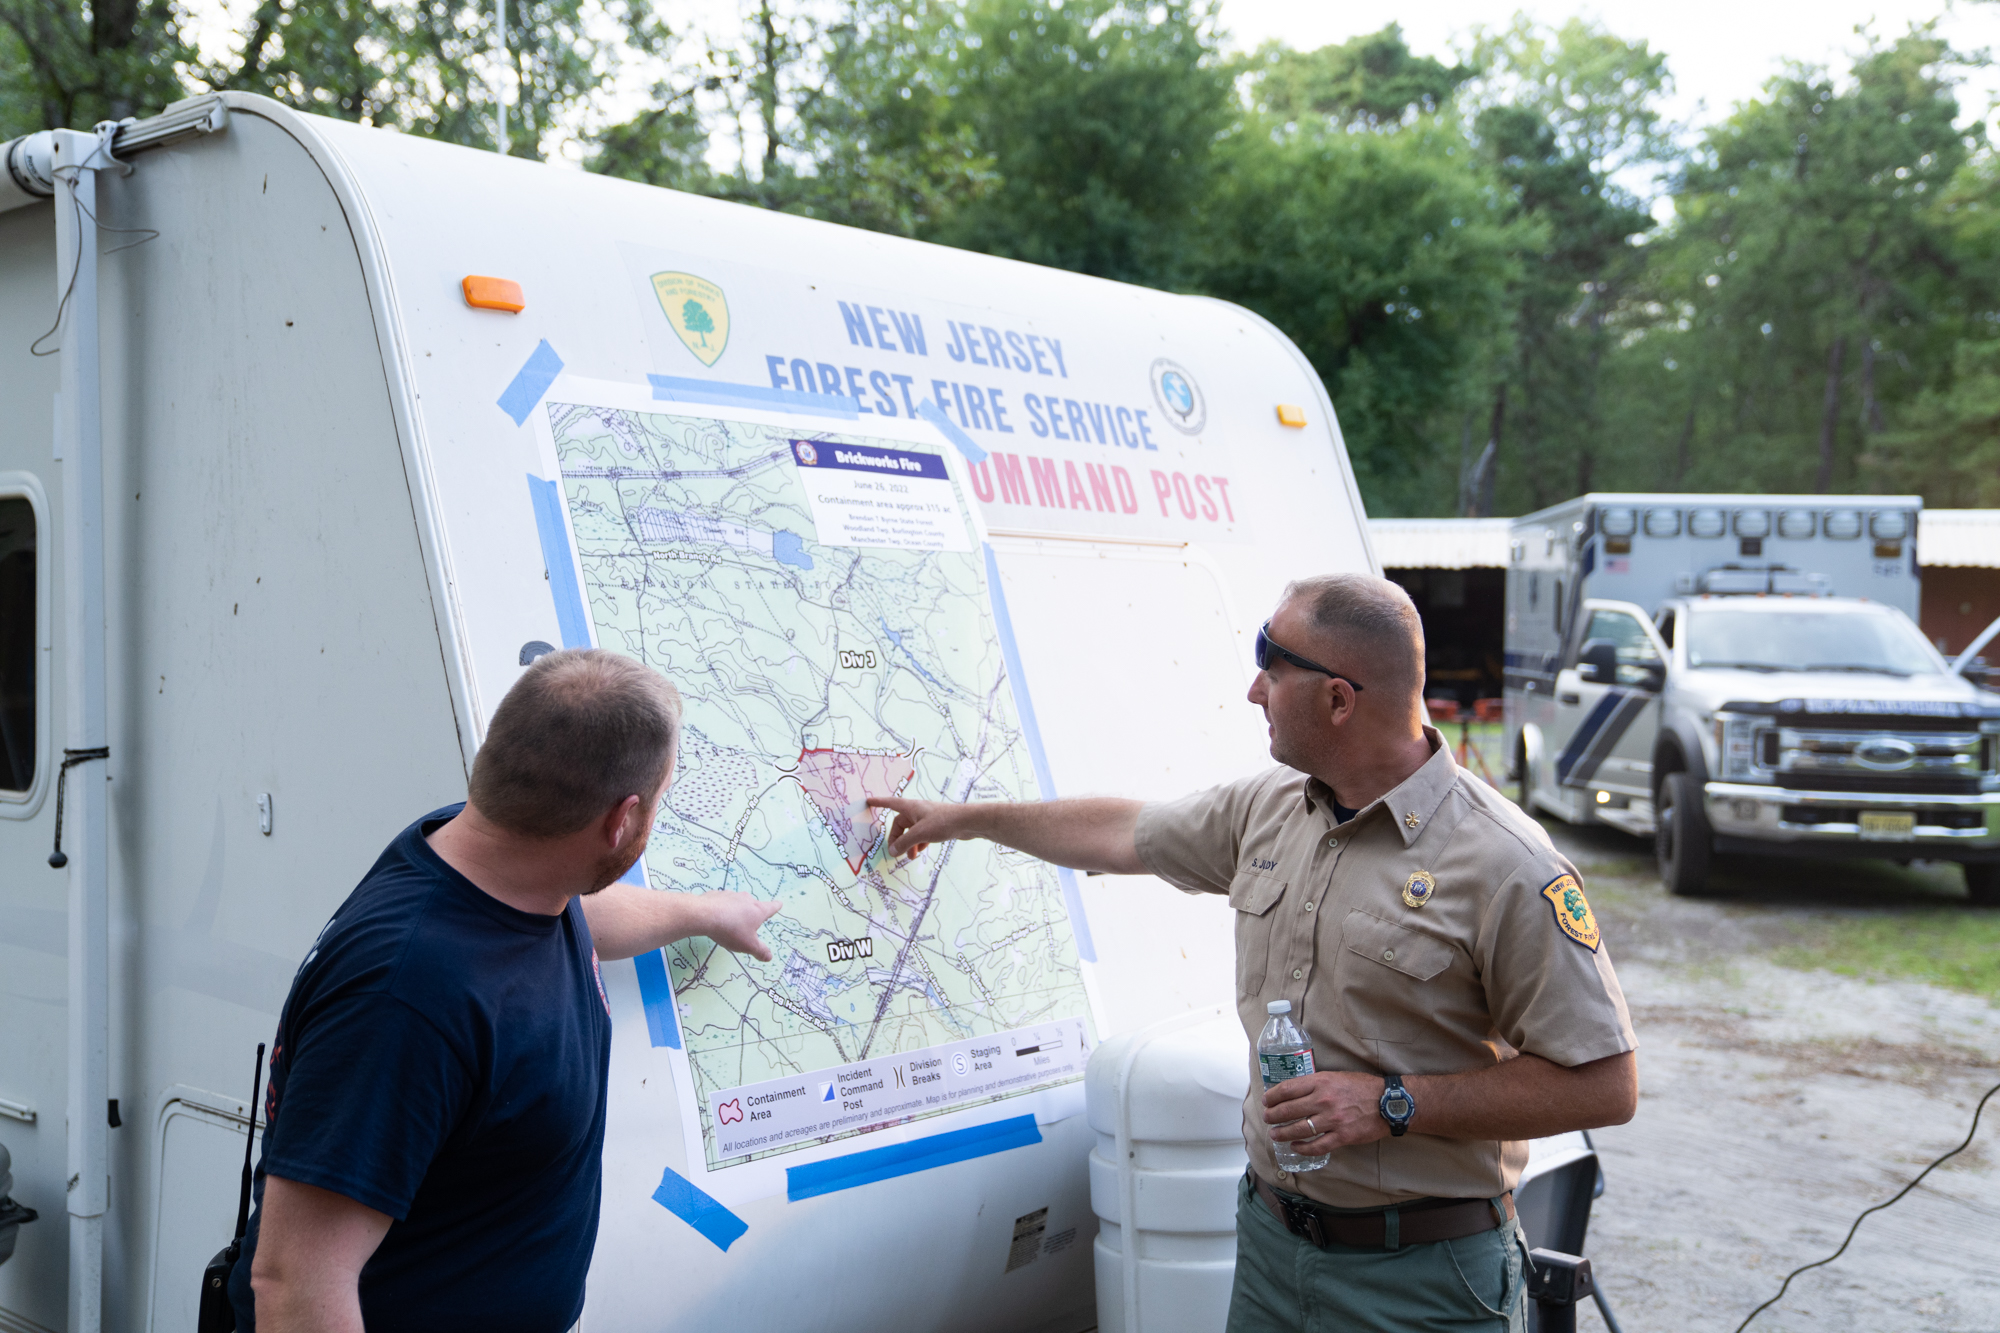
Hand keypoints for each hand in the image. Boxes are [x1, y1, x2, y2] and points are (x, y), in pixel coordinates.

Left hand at [700, 892, 781, 961]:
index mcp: (757, 910)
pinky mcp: (716, 895)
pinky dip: (721, 908)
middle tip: (748, 922)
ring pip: (737, 902)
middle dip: (752, 912)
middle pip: (753, 905)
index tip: (779, 904)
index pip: (771, 908)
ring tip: (730, 921)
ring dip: (736, 910)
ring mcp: (730, 895)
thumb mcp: (748, 945)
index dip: (776, 907)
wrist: (704, 916)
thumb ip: (760, 951)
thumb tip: (769, 957)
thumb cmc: (731, 931)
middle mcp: (746, 900)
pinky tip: (715, 917)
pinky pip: (721, 902)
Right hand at [869, 796, 973, 859]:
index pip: (890, 803)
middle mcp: (917, 811)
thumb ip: (904, 843)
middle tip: (897, 854)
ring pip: (911, 832)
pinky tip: (921, 851)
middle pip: (900, 825)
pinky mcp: (936, 826)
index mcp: (911, 807)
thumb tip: (892, 851)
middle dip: (898, 839)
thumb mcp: (920, 834)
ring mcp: (927, 818)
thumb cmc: (943, 822)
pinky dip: (919, 843)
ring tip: (911, 857)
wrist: (967, 822)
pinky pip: (921, 835)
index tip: (869, 801)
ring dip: (909, 844)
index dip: (879, 802)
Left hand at [1263, 1071, 1391, 1152]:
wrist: (1388, 1102)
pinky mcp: (1342, 1136)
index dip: (1273, 1096)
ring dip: (1283, 1133)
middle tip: (1267, 1118)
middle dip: (1273, 1115)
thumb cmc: (1362, 1087)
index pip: (1288, 1089)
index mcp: (1321, 1082)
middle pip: (1288, 1110)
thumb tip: (1294, 1091)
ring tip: (1275, 1134)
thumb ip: (1316, 1083)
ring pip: (1299, 1129)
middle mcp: (1323, 1100)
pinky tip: (1295, 1147)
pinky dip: (1302, 1148)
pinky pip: (1317, 1146)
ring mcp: (1332, 1120)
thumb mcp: (1336, 1077)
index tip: (1266, 1100)